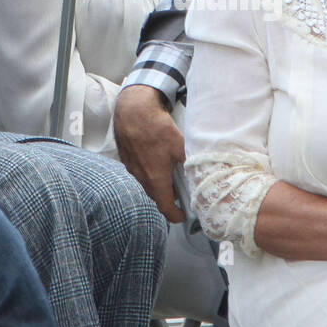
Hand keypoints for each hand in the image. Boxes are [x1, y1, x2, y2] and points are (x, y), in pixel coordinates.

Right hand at [113, 85, 184, 222]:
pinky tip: (157, 159)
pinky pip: (140, 172)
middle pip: (156, 196)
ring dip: (159, 183)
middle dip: (169, 197)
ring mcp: (132, 168)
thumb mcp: (180, 146)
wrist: (133, 111)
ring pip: (147, 183)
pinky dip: (150, 172)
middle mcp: (141, 177)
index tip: (183, 215)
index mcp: (156, 179)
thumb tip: (199, 170)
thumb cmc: (155, 127)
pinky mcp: (127, 159)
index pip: (165, 207)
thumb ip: (189, 162)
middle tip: (181, 192)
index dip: (176, 215)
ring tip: (170, 173)